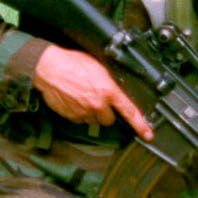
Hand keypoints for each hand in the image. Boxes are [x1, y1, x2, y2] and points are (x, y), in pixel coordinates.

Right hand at [32, 44, 154, 138]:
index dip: (141, 125)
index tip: (148, 134)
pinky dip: (80, 112)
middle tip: (98, 99)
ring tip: (83, 96)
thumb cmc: (72, 63)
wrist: (49, 68)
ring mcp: (84, 112)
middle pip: (110, 119)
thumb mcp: (99, 67)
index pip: (130, 111)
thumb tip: (119, 91)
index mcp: (108, 91)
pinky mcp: (72, 117)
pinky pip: (81, 119)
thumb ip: (111, 83)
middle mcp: (98, 104)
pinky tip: (74, 99)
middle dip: (106, 112)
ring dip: (92, 112)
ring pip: (95, 120)